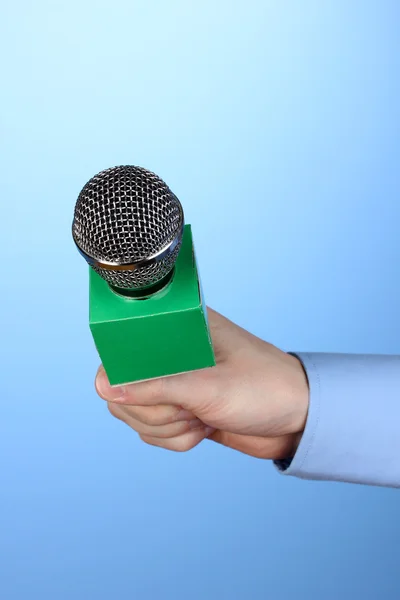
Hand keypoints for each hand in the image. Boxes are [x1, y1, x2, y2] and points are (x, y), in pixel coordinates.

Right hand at [95, 308, 308, 459]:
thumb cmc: (265, 389)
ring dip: (167, 428)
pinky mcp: (180, 407)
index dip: (126, 375)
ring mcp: (174, 381)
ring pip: (135, 413)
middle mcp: (171, 352)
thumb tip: (104, 388)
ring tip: (201, 417)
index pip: (122, 345)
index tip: (155, 392)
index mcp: (178, 327)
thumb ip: (154, 387)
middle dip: (154, 410)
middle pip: (122, 387)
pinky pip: (153, 430)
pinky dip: (174, 439)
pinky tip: (203, 429)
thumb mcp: (209, 387)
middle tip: (190, 408)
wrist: (299, 420)